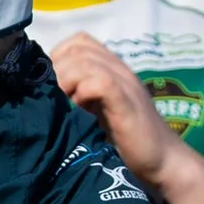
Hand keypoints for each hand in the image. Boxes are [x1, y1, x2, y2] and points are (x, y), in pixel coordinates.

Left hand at [48, 32, 179, 184]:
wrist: (162, 161)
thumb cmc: (125, 140)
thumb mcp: (95, 111)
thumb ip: (76, 96)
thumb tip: (41, 92)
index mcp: (111, 68)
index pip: (78, 41)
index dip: (58, 56)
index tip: (50, 82)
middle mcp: (119, 69)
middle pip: (78, 47)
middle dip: (57, 69)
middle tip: (52, 95)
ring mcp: (126, 83)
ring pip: (86, 60)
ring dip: (66, 80)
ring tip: (64, 103)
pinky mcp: (128, 102)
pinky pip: (101, 82)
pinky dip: (83, 91)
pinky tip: (79, 108)